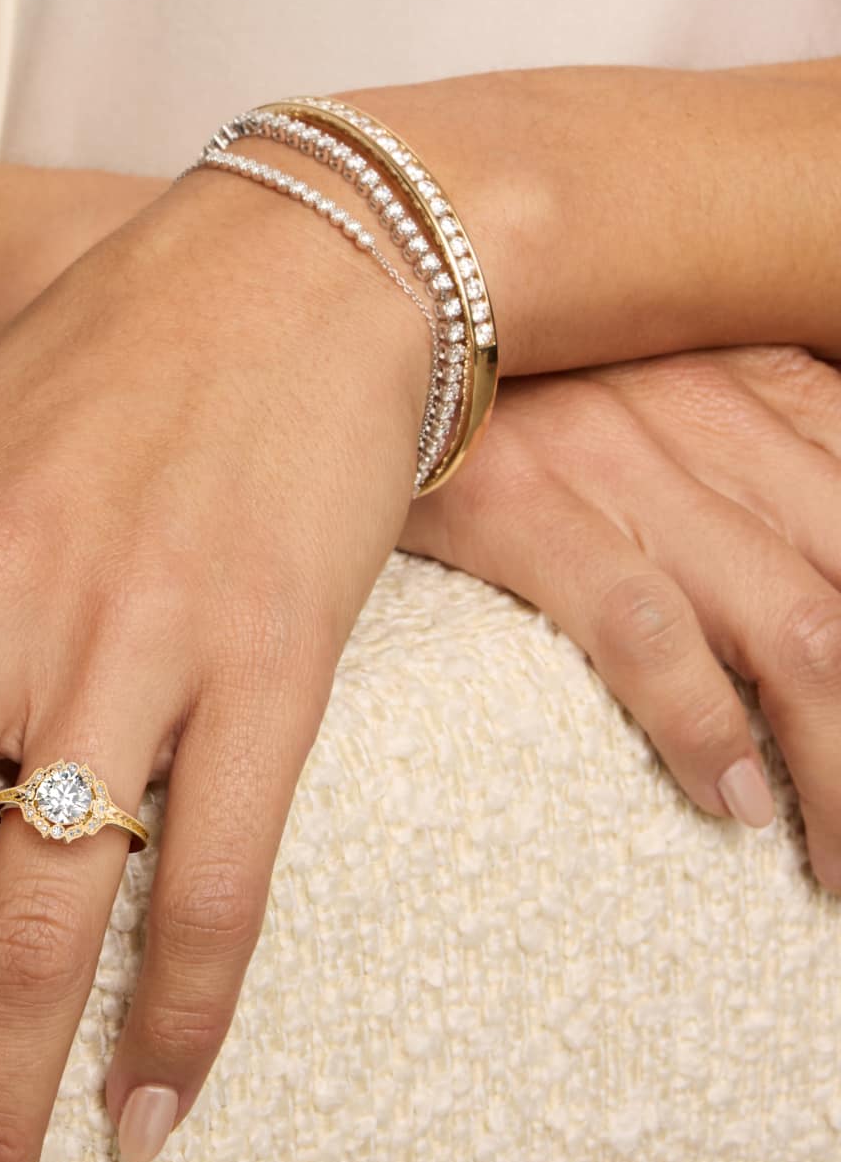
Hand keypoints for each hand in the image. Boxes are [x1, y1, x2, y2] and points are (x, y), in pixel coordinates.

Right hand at [400, 344, 840, 888]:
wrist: (369, 300)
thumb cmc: (507, 367)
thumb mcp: (650, 375)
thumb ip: (751, 441)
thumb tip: (796, 549)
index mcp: (760, 379)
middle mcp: (717, 414)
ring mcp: (627, 463)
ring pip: (793, 630)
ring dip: (837, 762)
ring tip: (836, 862)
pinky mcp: (531, 509)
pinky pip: (648, 631)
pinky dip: (706, 726)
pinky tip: (736, 803)